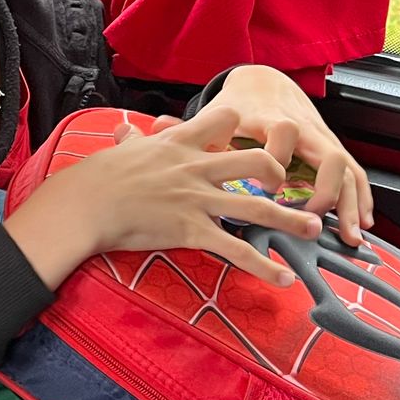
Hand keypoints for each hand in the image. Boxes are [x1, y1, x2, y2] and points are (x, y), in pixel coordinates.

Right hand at [4, 99, 319, 290]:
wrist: (85, 203)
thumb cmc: (97, 178)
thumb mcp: (120, 151)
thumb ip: (129, 139)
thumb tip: (121, 129)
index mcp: (180, 144)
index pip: (224, 120)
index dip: (240, 126)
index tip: (248, 135)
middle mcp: (196, 168)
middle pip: (255, 161)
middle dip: (278, 174)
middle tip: (286, 187)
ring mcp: (197, 200)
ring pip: (257, 207)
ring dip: (291, 220)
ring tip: (314, 229)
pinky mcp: (192, 231)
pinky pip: (236, 250)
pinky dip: (263, 267)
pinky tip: (284, 278)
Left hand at [187, 65, 373, 243]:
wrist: (264, 82)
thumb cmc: (236, 107)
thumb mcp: (214, 117)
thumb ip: (187, 129)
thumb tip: (148, 126)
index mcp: (271, 119)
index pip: (282, 135)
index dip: (277, 161)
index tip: (267, 188)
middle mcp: (304, 129)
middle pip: (327, 153)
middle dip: (325, 188)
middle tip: (312, 218)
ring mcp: (321, 140)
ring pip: (346, 169)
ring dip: (349, 202)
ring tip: (349, 236)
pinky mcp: (332, 150)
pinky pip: (355, 174)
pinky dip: (361, 199)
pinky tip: (362, 223)